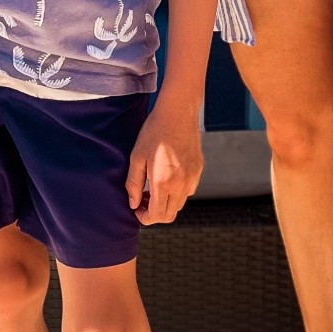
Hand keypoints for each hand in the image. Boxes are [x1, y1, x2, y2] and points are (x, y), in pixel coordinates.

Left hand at [127, 97, 202, 224]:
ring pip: (180, 204)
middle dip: (155, 214)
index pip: (157, 216)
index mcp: (164, 183)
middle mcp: (182, 184)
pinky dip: (177, 193)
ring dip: (166, 203)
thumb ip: (133, 185)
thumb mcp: (137, 158)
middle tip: (143, 200)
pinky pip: (188, 191)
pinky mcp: (198, 170)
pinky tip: (167, 178)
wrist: (177, 113)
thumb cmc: (154, 133)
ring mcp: (193, 177)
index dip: (144, 218)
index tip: (137, 209)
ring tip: (154, 189)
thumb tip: (133, 204)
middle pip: (170, 215)